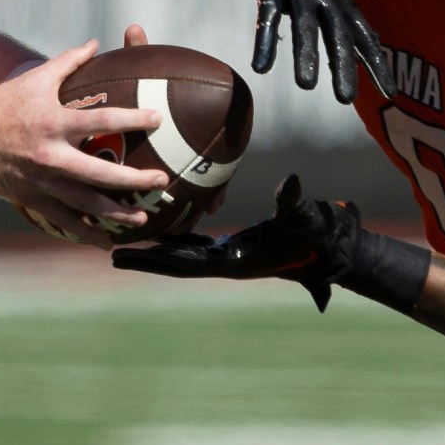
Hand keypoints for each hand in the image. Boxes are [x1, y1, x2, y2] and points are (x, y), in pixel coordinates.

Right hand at [0, 41, 170, 248]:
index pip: (102, 119)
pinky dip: (85, 234)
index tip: (158, 119)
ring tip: (143, 219)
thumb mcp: (34, 79)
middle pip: (101, 173)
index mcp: (53, 122)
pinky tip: (105, 242)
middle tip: (161, 180)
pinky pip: (63, 221)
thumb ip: (68, 62)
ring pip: (86, 205)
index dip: (133, 119)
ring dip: (117, 214)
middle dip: (135, 180)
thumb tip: (95, 43)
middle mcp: (50, 155)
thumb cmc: (1, 104)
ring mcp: (40, 182)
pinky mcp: (31, 200)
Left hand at [111, 174, 362, 308]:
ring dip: (158, 248)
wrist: (334, 250)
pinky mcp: (235, 249)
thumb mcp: (307, 216)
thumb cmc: (321, 234)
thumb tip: (289, 182)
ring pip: (185, 254)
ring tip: (126, 237)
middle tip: (111, 252)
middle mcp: (227, 261)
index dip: (154, 259)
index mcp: (236, 260)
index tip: (123, 256)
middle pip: (176, 262)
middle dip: (145, 258)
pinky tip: (163, 223)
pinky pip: (200, 243)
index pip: (186, 262)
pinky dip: (179, 237)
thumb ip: (294, 202)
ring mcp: (230, 256)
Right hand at [227, 0, 391, 105]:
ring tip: (307, 85)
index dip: (376, 62)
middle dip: (343, 67)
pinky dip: (264, 42)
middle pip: (338, 35)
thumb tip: (362, 39)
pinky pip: (266, 17)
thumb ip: (337, 8)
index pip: (363, 34)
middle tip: (347, 99)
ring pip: (305, 27)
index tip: (390, 91)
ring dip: (306, 56)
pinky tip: (261, 67)